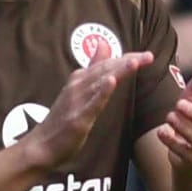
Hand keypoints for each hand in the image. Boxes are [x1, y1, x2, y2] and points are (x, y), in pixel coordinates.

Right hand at [23, 52, 150, 170]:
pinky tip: (112, 82)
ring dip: (117, 71)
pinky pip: (92, 103)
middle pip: (106, 70)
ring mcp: (76, 101)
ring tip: (135, 61)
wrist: (42, 145)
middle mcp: (77, 85)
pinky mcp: (77, 118)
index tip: (147, 56)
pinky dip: (102, 92)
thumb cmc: (63, 119)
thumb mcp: (80, 89)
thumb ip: (93, 68)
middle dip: (128, 62)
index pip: (107, 64)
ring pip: (100, 82)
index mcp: (80, 79)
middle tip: (149, 56)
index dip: (127, 59)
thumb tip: (103, 45)